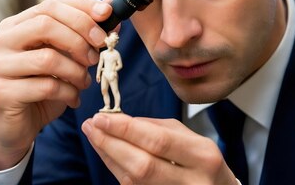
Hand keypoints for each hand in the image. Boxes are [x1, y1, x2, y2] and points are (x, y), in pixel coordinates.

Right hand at [0, 0, 111, 169]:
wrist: (15, 127)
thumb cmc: (42, 87)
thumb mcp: (64, 58)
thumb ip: (82, 34)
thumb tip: (108, 10)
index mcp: (15, 25)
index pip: (51, 5)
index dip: (82, 8)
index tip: (108, 15)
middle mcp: (0, 41)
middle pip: (46, 24)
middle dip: (80, 38)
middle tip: (97, 55)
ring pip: (48, 58)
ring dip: (76, 71)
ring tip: (85, 82)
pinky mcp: (1, 93)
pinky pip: (46, 87)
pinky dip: (69, 92)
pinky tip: (74, 98)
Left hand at [82, 113, 238, 184]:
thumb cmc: (203, 162)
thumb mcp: (191, 138)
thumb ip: (157, 128)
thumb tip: (120, 120)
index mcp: (203, 156)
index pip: (158, 141)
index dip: (126, 129)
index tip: (103, 116)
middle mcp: (191, 182)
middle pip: (141, 164)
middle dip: (111, 143)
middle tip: (92, 125)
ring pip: (132, 179)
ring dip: (108, 155)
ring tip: (94, 135)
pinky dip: (115, 167)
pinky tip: (106, 152)